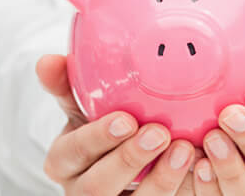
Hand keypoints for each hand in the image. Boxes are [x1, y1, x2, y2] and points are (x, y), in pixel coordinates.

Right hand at [36, 54, 203, 194]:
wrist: (119, 157)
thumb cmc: (99, 124)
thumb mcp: (81, 105)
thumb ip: (66, 84)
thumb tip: (45, 61)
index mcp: (64, 161)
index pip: (71, 152)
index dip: (97, 138)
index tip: (126, 119)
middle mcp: (81, 190)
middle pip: (97, 187)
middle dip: (128, 160)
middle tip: (159, 133)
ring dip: (159, 180)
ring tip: (185, 150)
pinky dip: (181, 190)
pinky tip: (199, 168)